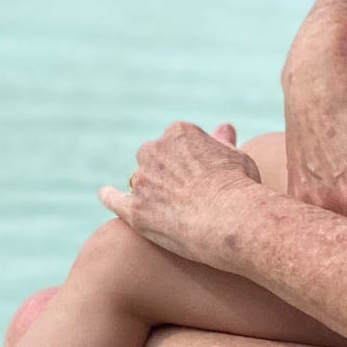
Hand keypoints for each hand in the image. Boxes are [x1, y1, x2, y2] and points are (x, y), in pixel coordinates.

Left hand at [100, 122, 266, 266]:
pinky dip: (110, 196)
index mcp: (179, 133)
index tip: (204, 176)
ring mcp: (142, 180)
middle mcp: (154, 150)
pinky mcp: (135, 210)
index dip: (192, 161)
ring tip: (172, 209)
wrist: (231, 219)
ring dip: (150, 189)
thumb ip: (223, 142)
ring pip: (140, 180)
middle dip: (166, 171)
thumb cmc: (240, 187)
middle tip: (189, 193)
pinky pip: (115, 200)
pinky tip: (106, 194)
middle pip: (154, 157)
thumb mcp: (237, 156)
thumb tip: (224, 127)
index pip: (178, 142)